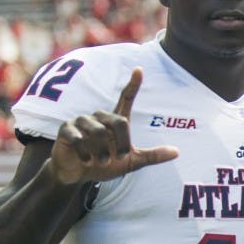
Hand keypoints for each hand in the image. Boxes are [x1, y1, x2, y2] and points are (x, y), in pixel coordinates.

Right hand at [49, 67, 179, 183]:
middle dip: (121, 144)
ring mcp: (81, 121)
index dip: (133, 85)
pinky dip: (86, 154)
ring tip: (102, 162)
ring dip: (103, 152)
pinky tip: (86, 161)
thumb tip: (178, 152)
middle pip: (119, 121)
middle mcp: (99, 116)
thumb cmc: (104, 165)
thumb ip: (152, 156)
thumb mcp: (131, 163)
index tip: (139, 69)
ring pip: (98, 131)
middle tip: (117, 158)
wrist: (78, 175)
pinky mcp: (66, 130)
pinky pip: (79, 138)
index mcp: (115, 121)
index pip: (126, 98)